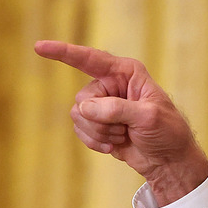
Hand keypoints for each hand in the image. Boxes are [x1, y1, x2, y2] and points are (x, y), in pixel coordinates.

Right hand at [34, 40, 207, 206]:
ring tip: (124, 136)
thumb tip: (84, 109)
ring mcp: (103, 105)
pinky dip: (95, 141)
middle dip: (100, 119)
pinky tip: (114, 145)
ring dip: (99, 132)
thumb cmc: (167, 132)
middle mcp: (111, 84)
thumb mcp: (148, 117)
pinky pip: (80, 130)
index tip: (39, 47)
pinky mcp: (97, 123)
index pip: (90, 59)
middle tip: (126, 128)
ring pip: (78, 116)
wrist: (168, 160)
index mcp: (127, 73)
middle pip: (83, 98)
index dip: (64, 52)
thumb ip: (117, 109)